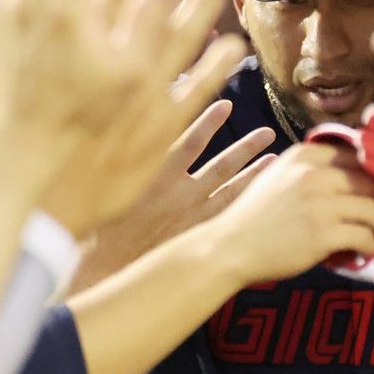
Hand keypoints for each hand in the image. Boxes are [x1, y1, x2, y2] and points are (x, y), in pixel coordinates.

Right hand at [79, 100, 275, 286]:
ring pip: (231, 192)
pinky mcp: (195, 238)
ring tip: (273, 160)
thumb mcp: (108, 182)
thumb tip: (131, 120)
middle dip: (246, 148)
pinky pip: (228, 219)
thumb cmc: (99, 225)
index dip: (208, 122)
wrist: (104, 268)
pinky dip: (245, 206)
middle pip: (221, 166)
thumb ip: (124, 153)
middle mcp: (179, 196)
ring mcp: (191, 219)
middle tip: (268, 133)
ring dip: (254, 175)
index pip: (189, 142)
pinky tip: (261, 199)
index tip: (226, 105)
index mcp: (156, 177)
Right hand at [204, 142, 373, 285]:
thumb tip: (354, 172)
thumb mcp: (279, 176)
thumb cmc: (256, 215)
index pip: (357, 153)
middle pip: (370, 181)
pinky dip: (368, 246)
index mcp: (304, 155)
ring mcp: (320, 204)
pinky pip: (365, 237)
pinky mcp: (324, 234)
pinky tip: (360, 252)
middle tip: (371, 215)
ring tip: (369, 234)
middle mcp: (314, 174)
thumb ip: (311, 169)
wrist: (231, 246)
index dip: (369, 172)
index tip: (369, 189)